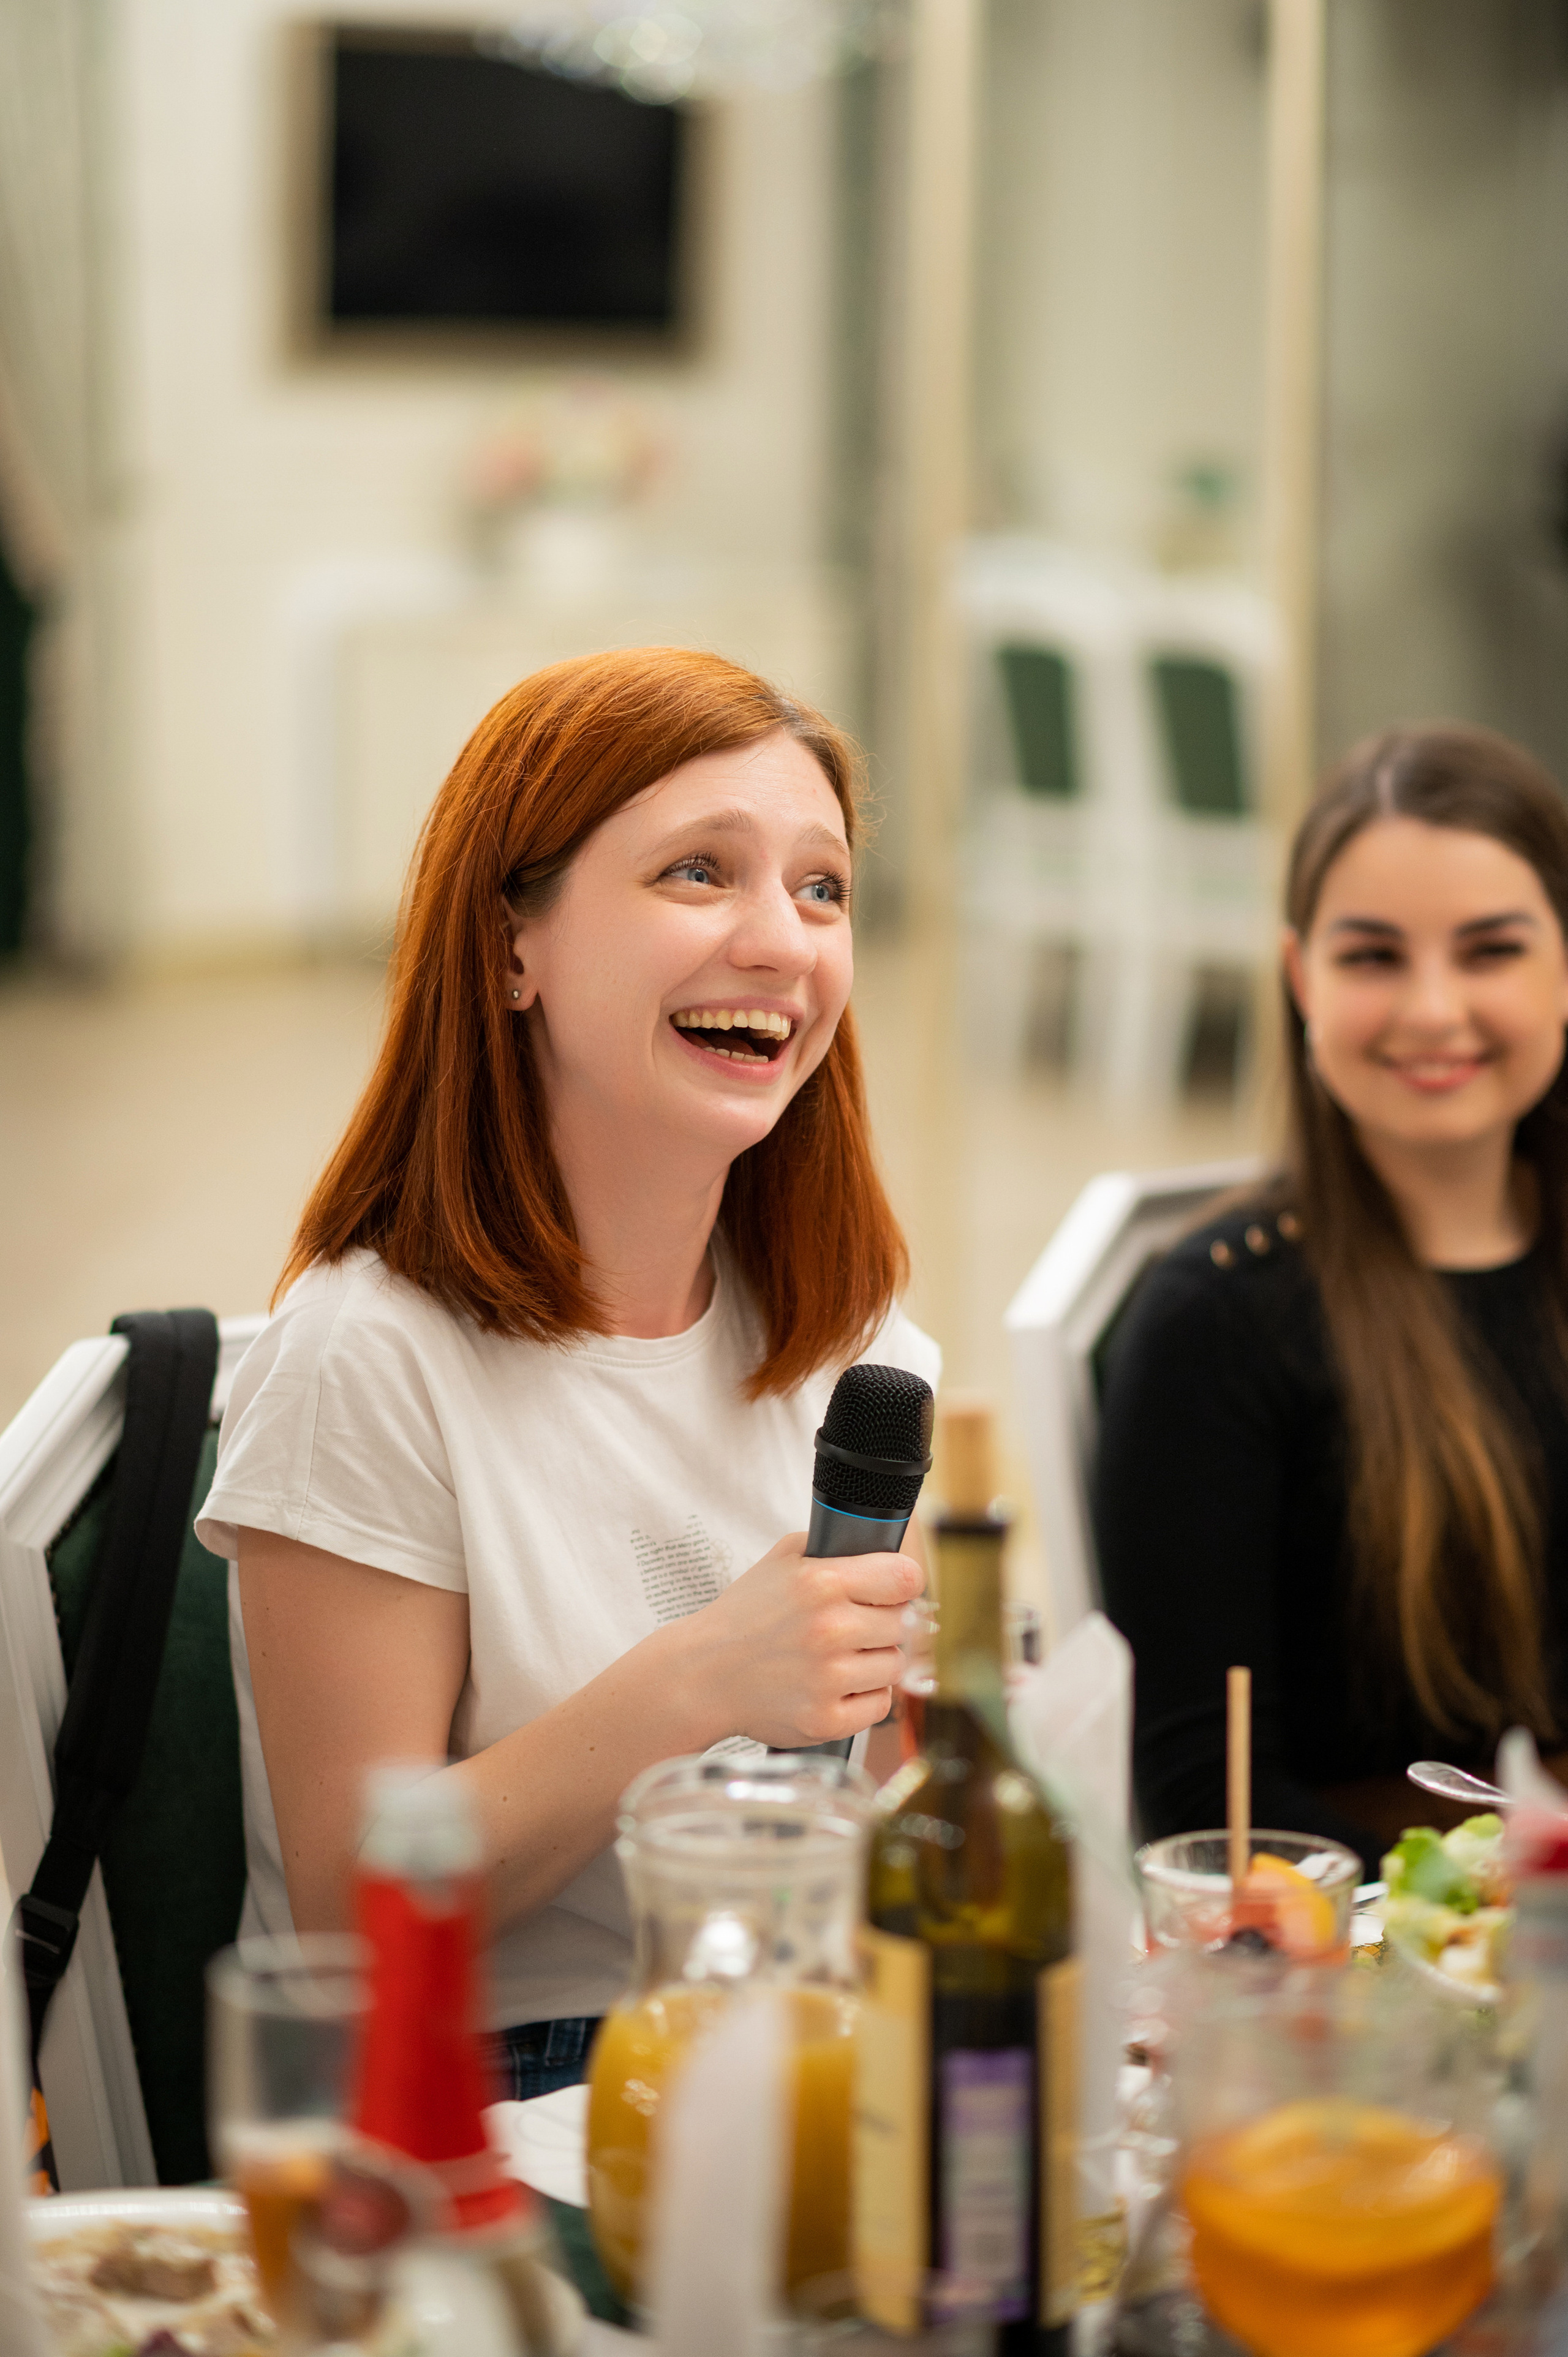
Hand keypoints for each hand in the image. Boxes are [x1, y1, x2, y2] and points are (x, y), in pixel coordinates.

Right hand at [670, 1530, 922, 1749]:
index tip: (893, 1590)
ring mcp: (828, 1679)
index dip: (904, 1583)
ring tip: (840, 1658)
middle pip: (904, 1623)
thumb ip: (832, 1546)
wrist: (702, 1675)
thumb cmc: (744, 1616)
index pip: (906, 1578)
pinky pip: (880, 1705)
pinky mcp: (826, 1719)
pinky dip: (865, 1697)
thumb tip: (882, 1548)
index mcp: (822, 1583)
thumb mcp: (781, 1560)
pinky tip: (836, 1686)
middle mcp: (829, 1629)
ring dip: (875, 1662)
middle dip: (883, 1623)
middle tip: (854, 1628)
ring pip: (895, 1666)